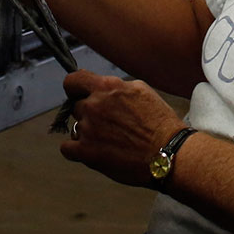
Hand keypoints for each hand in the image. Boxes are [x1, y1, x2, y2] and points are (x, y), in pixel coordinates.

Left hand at [57, 71, 185, 186]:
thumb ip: (117, 87)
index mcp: (107, 87)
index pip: (73, 80)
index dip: (74, 88)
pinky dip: (76, 150)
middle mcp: (94, 105)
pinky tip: (91, 151)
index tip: (79, 95)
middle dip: (89, 114)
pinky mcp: (86, 152)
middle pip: (77, 106)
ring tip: (109, 141)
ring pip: (76, 127)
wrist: (167, 152)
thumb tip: (102, 88)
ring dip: (87, 132)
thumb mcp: (142, 90)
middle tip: (108, 125)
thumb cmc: (159, 122)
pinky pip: (67, 148)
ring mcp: (88, 129)